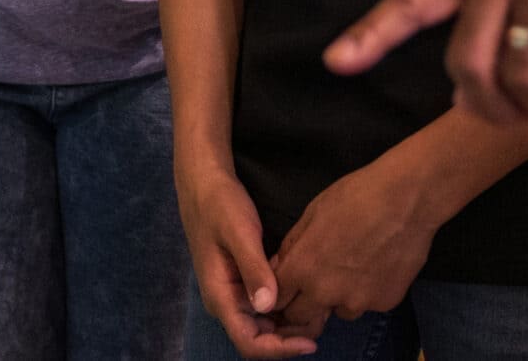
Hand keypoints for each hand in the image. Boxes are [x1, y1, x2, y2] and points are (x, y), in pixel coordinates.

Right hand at [177, 162, 319, 358]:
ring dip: (289, 324)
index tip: (311, 343)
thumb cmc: (220, 205)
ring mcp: (233, 292)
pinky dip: (285, 306)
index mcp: (220, 297)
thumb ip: (253, 269)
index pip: (248, 343)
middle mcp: (225, 302)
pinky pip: (264, 305)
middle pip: (258, 338)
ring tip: (320, 309)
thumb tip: (268, 306)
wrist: (204, 182)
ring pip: (263, 324)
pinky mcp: (242, 281)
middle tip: (323, 321)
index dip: (279, 349)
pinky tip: (306, 294)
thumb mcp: (239, 233)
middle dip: (289, 338)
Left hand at [267, 162, 434, 336]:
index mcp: (303, 268)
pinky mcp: (384, 303)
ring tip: (353, 267)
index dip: (279, 293)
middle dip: (302, 305)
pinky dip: (367, 292)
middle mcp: (327, 292)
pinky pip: (367, 304)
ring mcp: (358, 301)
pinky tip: (376, 264)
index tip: (287, 287)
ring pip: (338, 312)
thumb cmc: (356, 197)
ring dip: (338, 299)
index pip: (277, 299)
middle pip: (301, 317)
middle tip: (315, 284)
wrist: (406, 200)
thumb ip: (293, 246)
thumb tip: (280, 265)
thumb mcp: (312, 212)